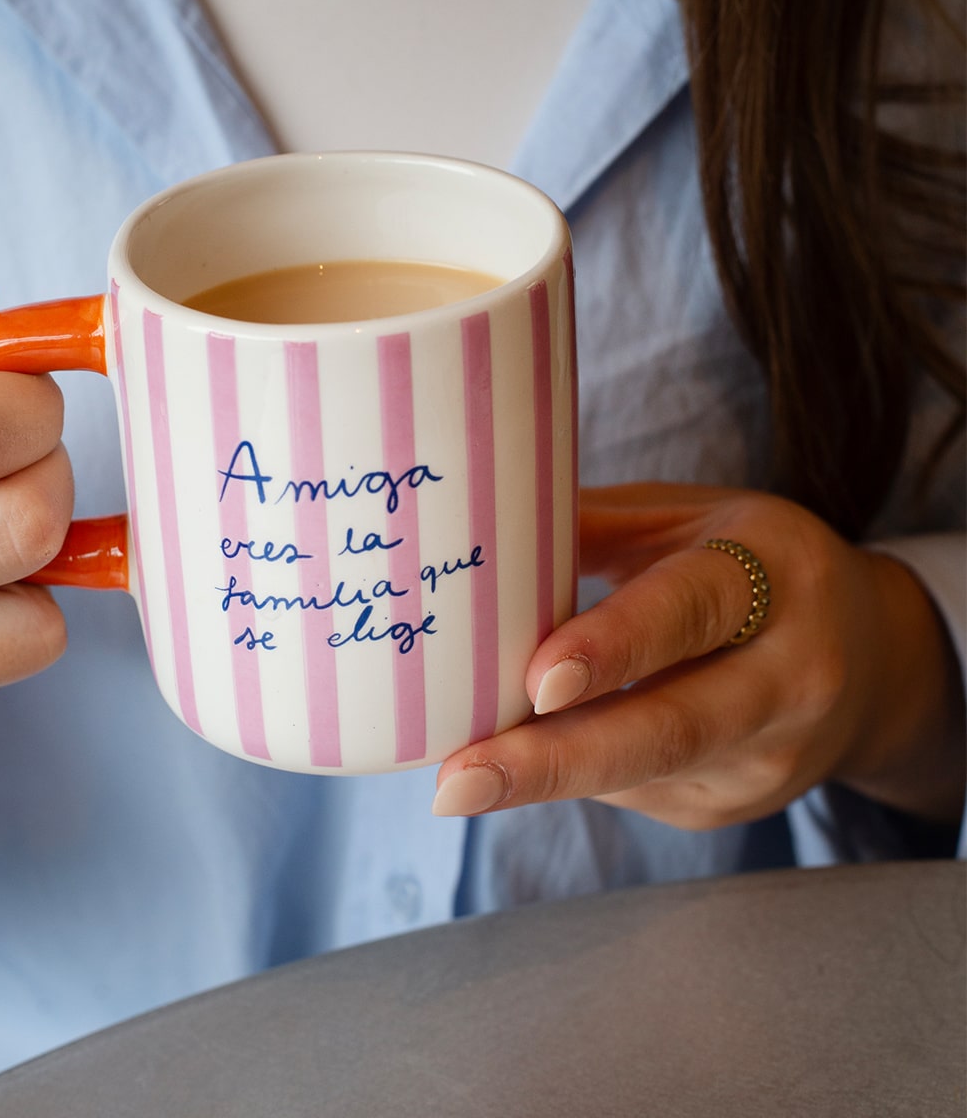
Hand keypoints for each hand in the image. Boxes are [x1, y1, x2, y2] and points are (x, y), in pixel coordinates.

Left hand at [433, 483, 964, 827]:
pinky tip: (516, 762)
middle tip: (459, 781)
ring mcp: (766, 758)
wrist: (869, 659)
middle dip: (553, 761)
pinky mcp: (731, 805)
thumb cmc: (747, 566)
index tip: (537, 679)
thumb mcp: (684, 521)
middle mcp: (788, 677)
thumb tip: (471, 535)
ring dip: (542, 779)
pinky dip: (567, 776)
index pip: (690, 611)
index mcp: (773, 574)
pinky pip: (632, 793)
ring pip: (639, 775)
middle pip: (668, 730)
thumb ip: (588, 526)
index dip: (616, 647)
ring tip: (457, 780)